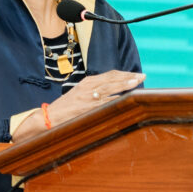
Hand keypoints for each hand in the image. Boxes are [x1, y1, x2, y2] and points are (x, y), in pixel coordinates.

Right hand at [11, 71, 144, 142]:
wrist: (50, 116)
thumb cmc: (66, 107)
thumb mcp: (80, 94)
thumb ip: (94, 91)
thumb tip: (111, 91)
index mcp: (88, 82)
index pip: (110, 75)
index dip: (124, 74)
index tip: (135, 75)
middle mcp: (89, 86)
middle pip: (113, 78)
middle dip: (129, 77)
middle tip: (142, 76)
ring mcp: (89, 96)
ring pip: (112, 87)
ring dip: (126, 84)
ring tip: (137, 82)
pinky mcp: (89, 107)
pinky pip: (106, 101)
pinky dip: (117, 98)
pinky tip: (126, 97)